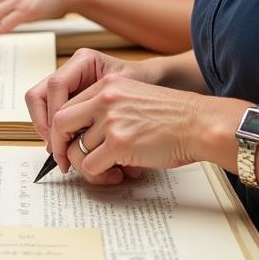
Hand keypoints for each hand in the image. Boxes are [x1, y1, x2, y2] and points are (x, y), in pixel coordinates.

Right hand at [25, 47, 155, 146]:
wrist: (155, 82)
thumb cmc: (146, 84)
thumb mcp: (130, 93)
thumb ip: (106, 109)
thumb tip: (82, 133)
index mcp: (84, 61)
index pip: (56, 85)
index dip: (54, 114)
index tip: (62, 139)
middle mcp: (71, 70)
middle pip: (38, 95)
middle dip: (43, 124)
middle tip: (55, 150)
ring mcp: (68, 83)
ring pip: (39, 105)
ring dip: (45, 130)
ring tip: (60, 152)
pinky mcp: (69, 97)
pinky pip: (51, 113)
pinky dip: (54, 131)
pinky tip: (68, 147)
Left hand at [48, 74, 205, 184]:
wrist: (199, 124)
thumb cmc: (174, 117)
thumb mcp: (135, 97)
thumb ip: (108, 108)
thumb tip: (82, 134)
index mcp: (108, 85)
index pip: (69, 105)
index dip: (62, 128)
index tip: (65, 142)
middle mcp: (105, 99)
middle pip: (60, 123)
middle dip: (59, 145)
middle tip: (65, 161)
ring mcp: (110, 121)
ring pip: (76, 150)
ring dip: (84, 166)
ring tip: (102, 171)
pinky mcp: (118, 144)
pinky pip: (91, 165)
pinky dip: (98, 174)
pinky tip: (115, 174)